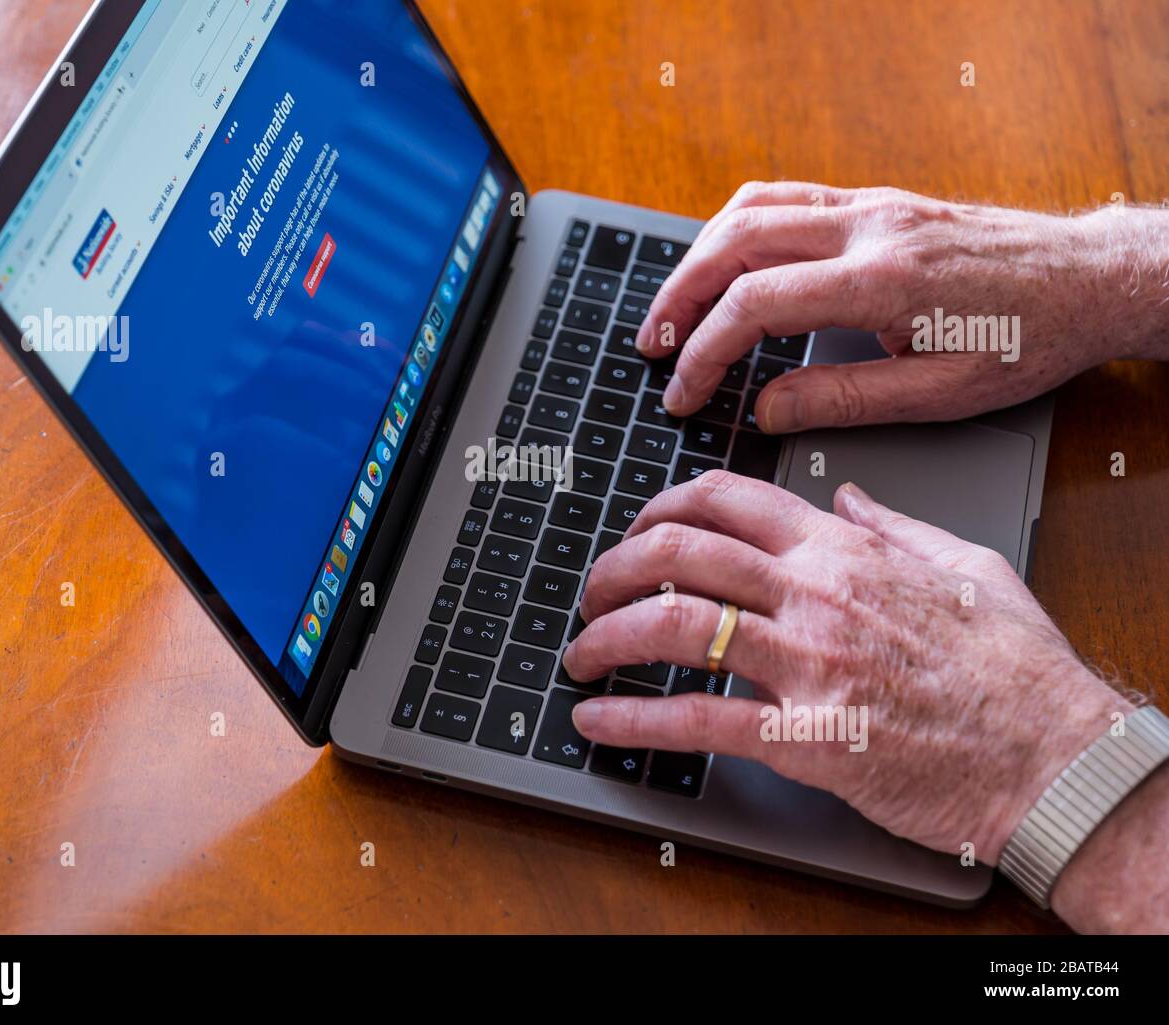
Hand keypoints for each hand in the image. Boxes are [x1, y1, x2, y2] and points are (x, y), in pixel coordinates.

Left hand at [562, 471, 1129, 863]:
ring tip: (580, 655)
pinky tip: (600, 721)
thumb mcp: (962, 564)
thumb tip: (841, 494)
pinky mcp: (805, 737)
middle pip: (680, 552)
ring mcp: (807, 663)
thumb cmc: (1015, 667)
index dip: (659, 507)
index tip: (635, 530)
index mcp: (844, 550)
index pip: (726, 498)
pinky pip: (697, 721)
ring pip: (673, 626)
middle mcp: (815, 594)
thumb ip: (890, 523)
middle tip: (590, 592)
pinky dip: (634, 721)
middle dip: (614, 567)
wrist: (1054, 754)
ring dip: (606, 637)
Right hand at [636, 182, 1168, 427]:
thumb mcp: (942, 393)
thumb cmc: (1029, 337)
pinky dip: (738, 229)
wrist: (1088, 278)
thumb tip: (770, 409)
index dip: (705, 351)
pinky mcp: (877, 202)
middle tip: (652, 345)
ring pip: (753, 208)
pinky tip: (726, 264)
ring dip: (699, 256)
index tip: (682, 391)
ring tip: (675, 306)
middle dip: (680, 295)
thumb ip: (845, 400)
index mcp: (881, 280)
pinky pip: (786, 198)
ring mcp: (871, 206)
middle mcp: (868, 228)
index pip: (756, 304)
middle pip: (736, 241)